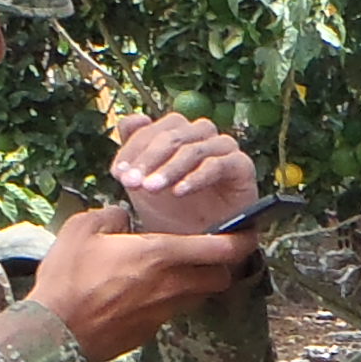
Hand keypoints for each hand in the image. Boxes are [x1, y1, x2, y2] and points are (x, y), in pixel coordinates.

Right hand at [21, 206, 249, 361]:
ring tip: (176, 269)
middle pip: (219, 277)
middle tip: (211, 251)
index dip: (242, 241)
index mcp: (160, 256)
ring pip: (198, 295)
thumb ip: (109, 216)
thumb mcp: (81, 231)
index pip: (220, 249)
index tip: (249, 233)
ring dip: (196, 282)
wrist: (57, 334)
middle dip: (222, 264)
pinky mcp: (150, 330)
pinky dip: (170, 299)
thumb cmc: (68, 279)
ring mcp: (163, 312)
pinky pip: (172, 310)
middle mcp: (171, 286)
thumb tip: (122, 216)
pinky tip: (146, 291)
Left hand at [110, 110, 262, 234]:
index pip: (153, 128)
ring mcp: (224, 149)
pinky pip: (218, 165)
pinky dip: (196, 178)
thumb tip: (132, 119)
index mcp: (178, 133)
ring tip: (151, 189)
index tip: (118, 173)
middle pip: (173, 134)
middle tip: (131, 183)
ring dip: (169, 168)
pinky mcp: (242, 166)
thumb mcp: (143, 181)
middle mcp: (202, 135)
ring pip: (193, 148)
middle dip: (148, 159)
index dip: (133, 149)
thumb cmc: (172, 210)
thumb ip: (134, 150)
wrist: (200, 242)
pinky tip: (179, 192)